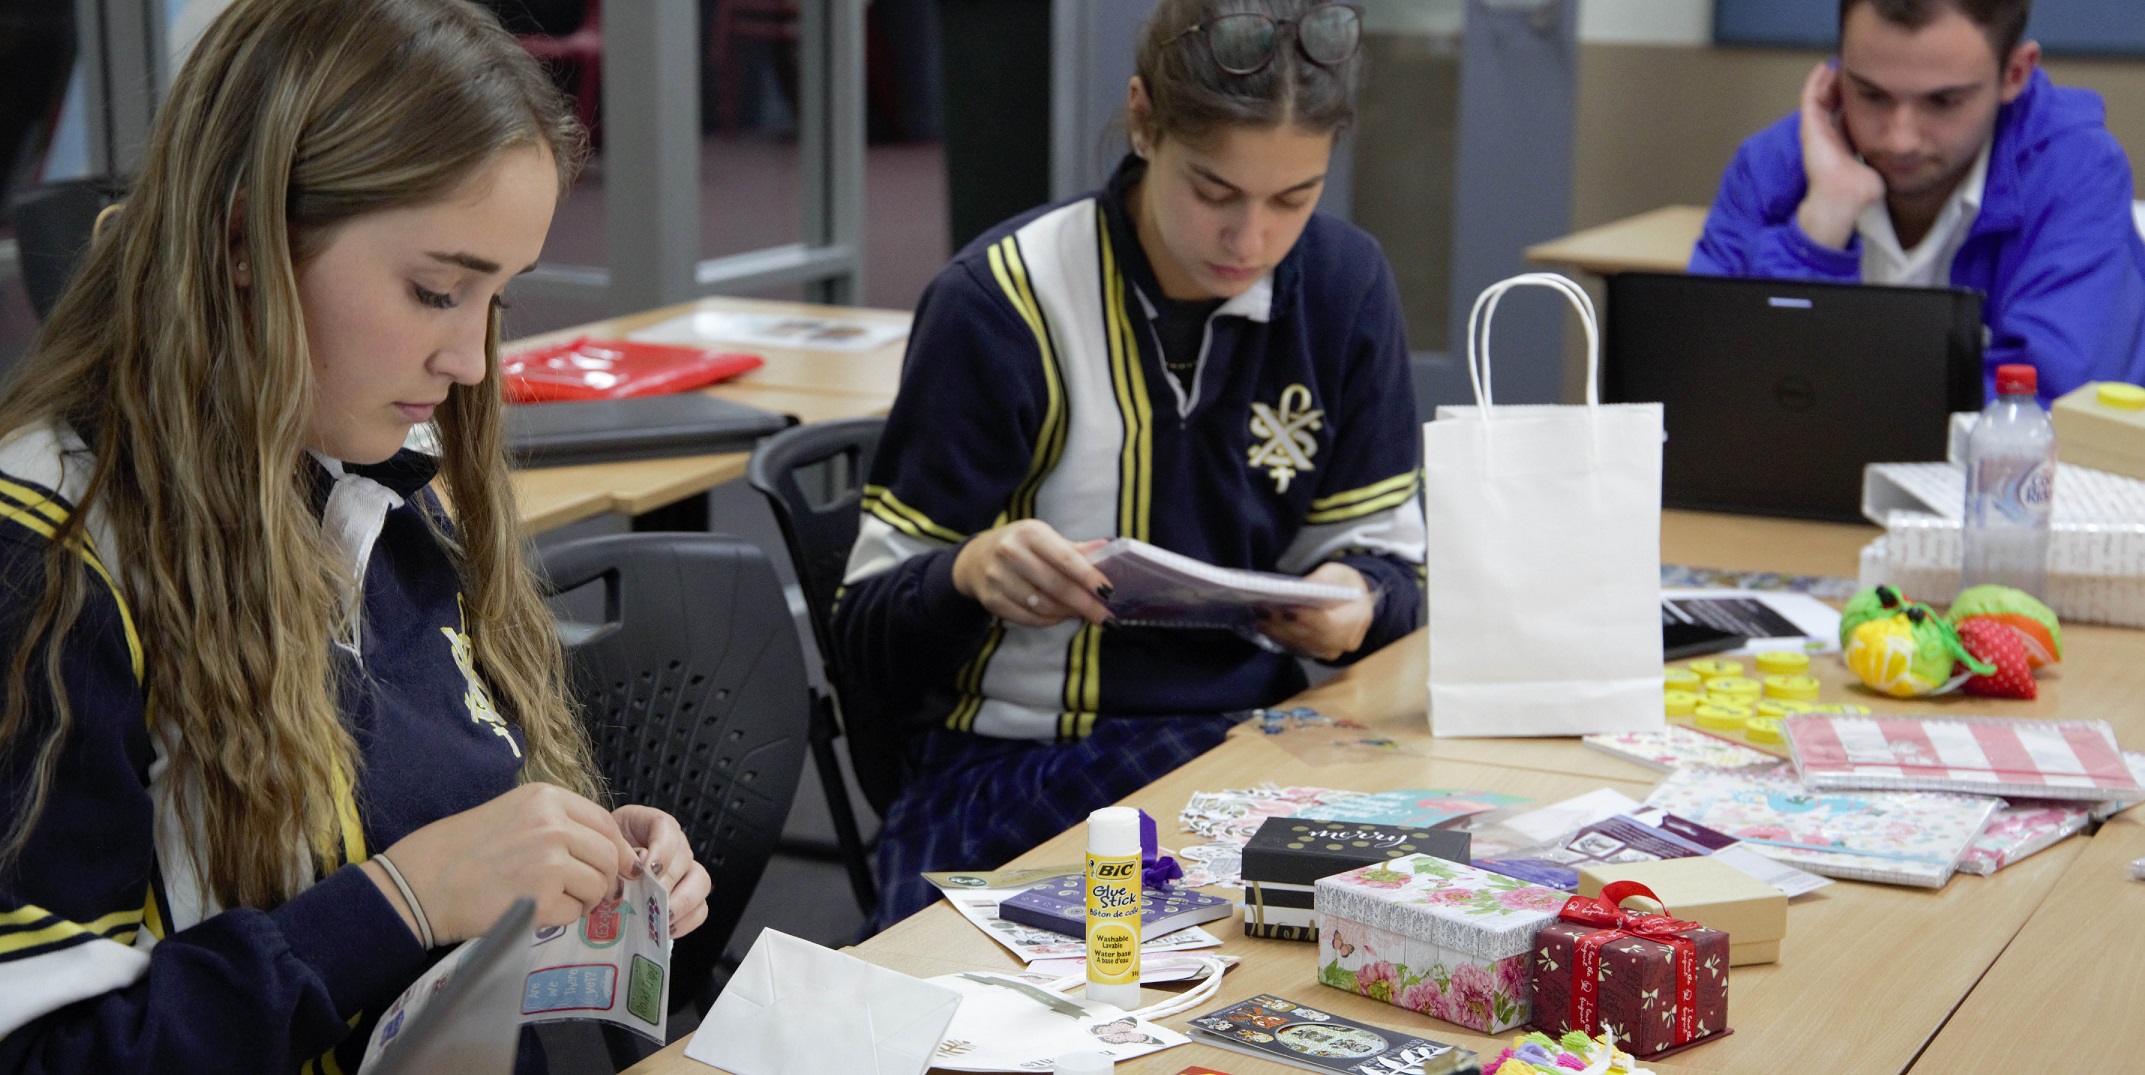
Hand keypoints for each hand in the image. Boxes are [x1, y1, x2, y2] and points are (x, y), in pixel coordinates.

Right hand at [364, 782, 639, 943]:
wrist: (424, 882)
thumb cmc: (462, 849)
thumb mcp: (513, 814)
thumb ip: (557, 823)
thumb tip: (604, 848)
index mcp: (547, 798)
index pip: (605, 822)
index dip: (614, 849)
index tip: (613, 866)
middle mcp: (554, 824)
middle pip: (609, 856)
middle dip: (603, 878)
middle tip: (586, 892)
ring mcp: (550, 861)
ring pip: (598, 885)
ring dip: (584, 900)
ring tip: (556, 901)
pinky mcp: (542, 898)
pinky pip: (575, 912)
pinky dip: (562, 918)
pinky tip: (536, 911)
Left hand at [613, 805, 712, 937]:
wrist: (601, 869)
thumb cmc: (604, 856)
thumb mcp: (604, 847)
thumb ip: (617, 855)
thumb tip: (635, 872)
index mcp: (653, 826)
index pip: (667, 829)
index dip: (662, 850)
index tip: (646, 870)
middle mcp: (675, 847)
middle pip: (686, 858)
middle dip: (668, 882)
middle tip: (650, 899)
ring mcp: (685, 872)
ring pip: (701, 883)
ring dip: (682, 903)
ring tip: (660, 918)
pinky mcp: (688, 897)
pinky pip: (700, 909)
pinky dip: (686, 921)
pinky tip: (665, 928)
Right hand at [952, 519, 1113, 627]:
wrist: (976, 559)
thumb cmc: (1021, 547)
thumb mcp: (1045, 539)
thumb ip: (1076, 550)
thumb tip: (1110, 551)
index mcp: (1030, 533)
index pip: (1065, 558)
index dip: (1089, 577)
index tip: (1109, 592)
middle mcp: (1011, 552)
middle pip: (1057, 586)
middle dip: (1085, 604)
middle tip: (1106, 617)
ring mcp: (998, 578)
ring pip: (1043, 605)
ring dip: (1067, 613)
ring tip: (1081, 613)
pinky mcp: (992, 600)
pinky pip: (1028, 618)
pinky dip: (1049, 621)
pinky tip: (1059, 616)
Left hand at [1255, 562, 1373, 661]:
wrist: (1353, 600)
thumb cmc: (1343, 583)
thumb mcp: (1336, 573)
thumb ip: (1321, 581)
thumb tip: (1299, 589)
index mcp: (1357, 618)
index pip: (1329, 624)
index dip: (1306, 618)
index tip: (1284, 608)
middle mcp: (1345, 641)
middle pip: (1310, 637)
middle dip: (1284, 624)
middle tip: (1263, 609)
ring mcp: (1330, 651)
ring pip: (1300, 644)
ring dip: (1277, 631)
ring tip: (1259, 615)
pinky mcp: (1316, 653)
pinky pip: (1296, 648)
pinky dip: (1279, 636)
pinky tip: (1264, 624)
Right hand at [1795, 61, 1885, 249]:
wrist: (1846, 196)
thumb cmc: (1863, 189)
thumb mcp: (1879, 165)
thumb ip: (1887, 156)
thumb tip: (1906, 152)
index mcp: (1840, 145)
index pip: (1844, 116)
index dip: (1852, 99)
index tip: (1865, 84)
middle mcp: (1826, 136)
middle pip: (1830, 103)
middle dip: (1839, 85)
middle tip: (1851, 68)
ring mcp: (1815, 130)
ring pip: (1819, 96)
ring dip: (1827, 79)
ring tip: (1837, 64)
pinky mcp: (1810, 125)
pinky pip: (1810, 96)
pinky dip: (1816, 81)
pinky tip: (1826, 67)